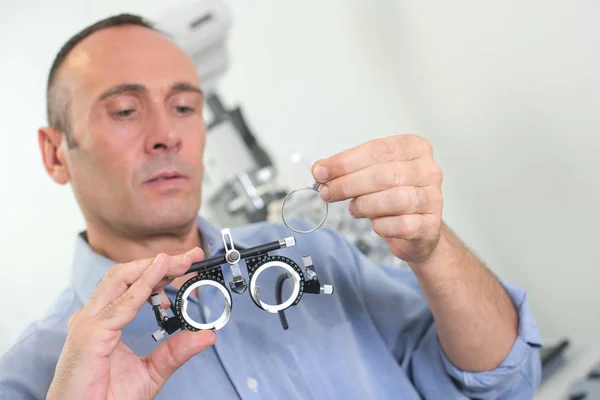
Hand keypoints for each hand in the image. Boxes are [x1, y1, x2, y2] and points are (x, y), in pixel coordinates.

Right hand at [46, 248, 215, 399]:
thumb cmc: (105, 399)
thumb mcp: (152, 372)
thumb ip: (176, 352)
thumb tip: (206, 336)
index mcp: (104, 322)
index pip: (132, 285)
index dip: (159, 270)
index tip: (187, 263)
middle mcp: (94, 318)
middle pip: (126, 275)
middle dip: (159, 262)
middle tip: (190, 256)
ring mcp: (88, 324)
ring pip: (120, 280)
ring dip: (153, 267)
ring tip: (178, 260)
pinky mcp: (90, 335)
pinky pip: (120, 304)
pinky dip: (142, 286)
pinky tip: (160, 275)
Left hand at [312, 135, 443, 264]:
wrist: (415, 229)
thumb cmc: (391, 195)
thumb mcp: (369, 175)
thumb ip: (346, 170)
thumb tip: (320, 170)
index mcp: (415, 148)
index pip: (377, 149)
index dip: (345, 162)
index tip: (321, 172)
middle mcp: (429, 170)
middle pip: (385, 174)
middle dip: (349, 184)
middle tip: (327, 193)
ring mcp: (433, 198)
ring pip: (395, 199)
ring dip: (364, 205)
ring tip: (353, 208)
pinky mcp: (430, 225)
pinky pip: (401, 224)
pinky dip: (381, 225)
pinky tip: (375, 223)